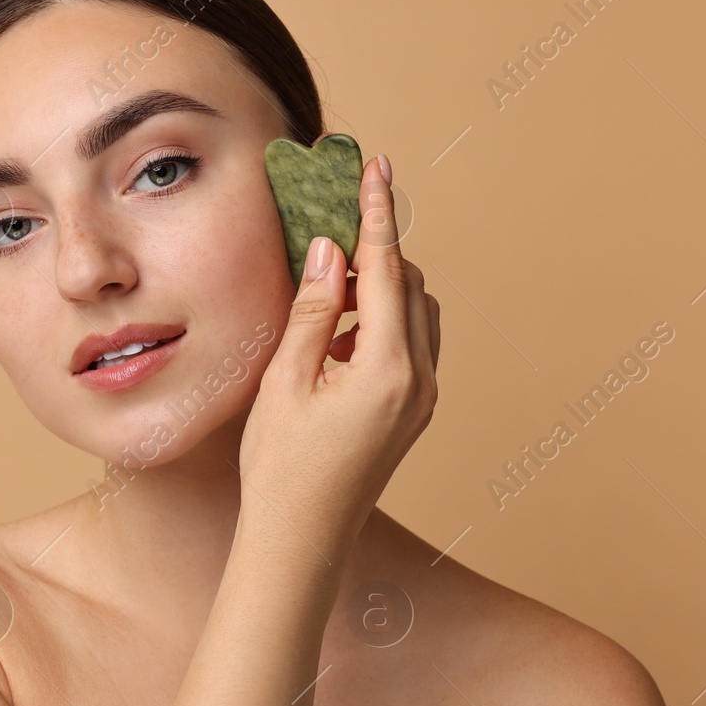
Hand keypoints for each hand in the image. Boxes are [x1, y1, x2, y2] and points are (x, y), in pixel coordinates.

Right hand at [238, 151, 440, 557]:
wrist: (301, 539)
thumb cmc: (282, 466)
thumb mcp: (288, 379)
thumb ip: (315, 310)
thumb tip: (334, 252)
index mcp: (389, 368)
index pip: (387, 269)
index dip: (379, 212)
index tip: (377, 166)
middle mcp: (420, 380)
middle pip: (412, 286)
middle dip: (376, 254)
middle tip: (329, 236)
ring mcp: (423, 399)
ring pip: (418, 315)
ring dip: (381, 292)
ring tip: (326, 300)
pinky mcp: (415, 413)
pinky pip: (412, 346)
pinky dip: (383, 325)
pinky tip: (336, 341)